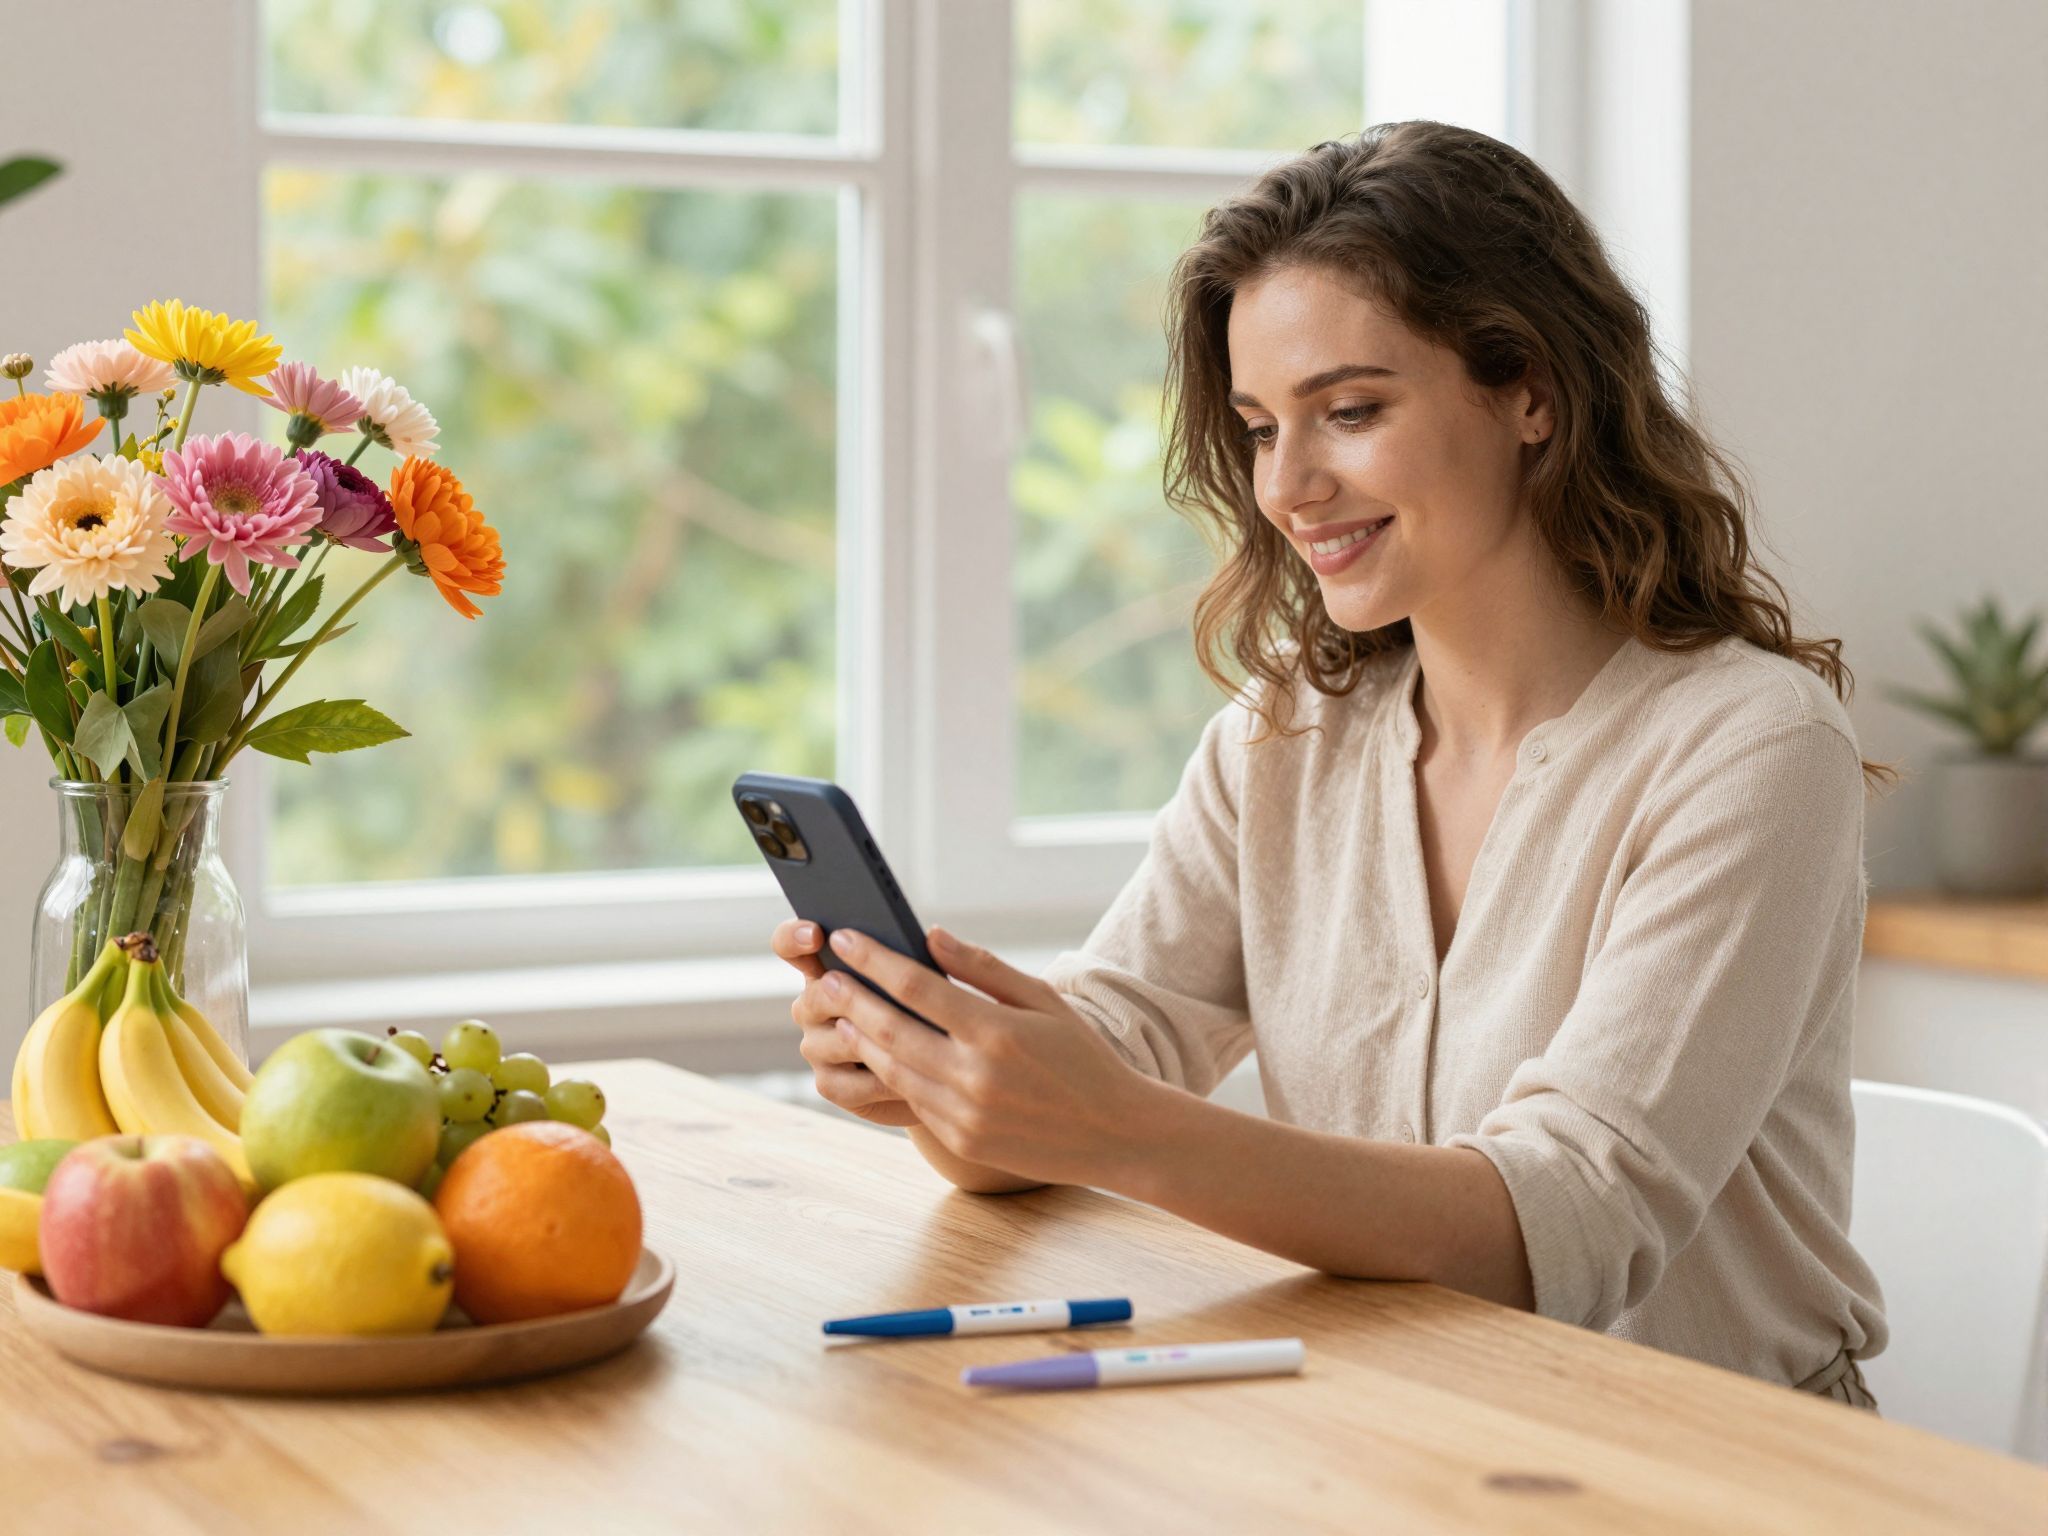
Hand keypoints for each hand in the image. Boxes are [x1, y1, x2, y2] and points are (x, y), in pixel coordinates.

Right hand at [772, 918, 921, 1129]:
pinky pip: (841, 1083)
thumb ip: (925, 957)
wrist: (941, 1074)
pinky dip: (877, 1080)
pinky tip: (910, 1080)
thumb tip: (935, 938)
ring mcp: (818, 1045)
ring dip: (872, 1042)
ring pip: (831, 1041)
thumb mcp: (933, 980)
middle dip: (848, 996)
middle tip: (876, 997)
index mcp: (830, 966)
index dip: (795, 936)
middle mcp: (814, 1004)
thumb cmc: (935, 1013)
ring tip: (911, 1042)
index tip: (817, 934)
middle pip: (814, 995)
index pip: (790, 944)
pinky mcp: (830, 1083)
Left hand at [820, 924, 1158, 1188]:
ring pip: (892, 1069)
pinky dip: (889, 1072)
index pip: (916, 987)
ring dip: (860, 1039)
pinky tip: (875, 1052)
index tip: (845, 939)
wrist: (1114, 1134)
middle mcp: (974, 1076)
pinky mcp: (961, 1139)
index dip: (874, 960)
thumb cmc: (1083, 1057)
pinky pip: (912, 1099)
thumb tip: (930, 936)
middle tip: (824, 976)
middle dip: (851, 999)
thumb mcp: (1043, 1001)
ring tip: (839, 1013)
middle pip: (890, 1030)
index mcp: (996, 1033)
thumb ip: (984, 968)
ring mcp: (963, 1114)